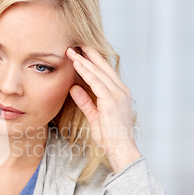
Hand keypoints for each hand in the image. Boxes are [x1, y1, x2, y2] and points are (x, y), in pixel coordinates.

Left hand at [66, 45, 141, 173]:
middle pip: (103, 68)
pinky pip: (96, 82)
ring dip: (84, 61)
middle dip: (89, 55)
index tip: (83, 52)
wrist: (121, 150)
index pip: (105, 73)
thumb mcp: (94, 116)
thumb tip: (74, 88)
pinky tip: (77, 65)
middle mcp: (121, 91)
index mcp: (119, 94)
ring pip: (98, 73)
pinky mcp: (111, 101)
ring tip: (72, 51)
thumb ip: (85, 101)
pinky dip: (86, 72)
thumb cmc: (110, 137)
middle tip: (77, 44)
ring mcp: (117, 95)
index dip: (94, 61)